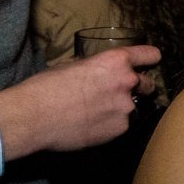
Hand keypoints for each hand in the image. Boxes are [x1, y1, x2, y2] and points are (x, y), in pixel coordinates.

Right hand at [0, 45, 160, 159]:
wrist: (33, 117)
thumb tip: (98, 70)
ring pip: (133, 107)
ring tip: (98, 113)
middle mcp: (127, 82)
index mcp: (116, 61)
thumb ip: (95, 66)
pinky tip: (92, 126)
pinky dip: (111, 125)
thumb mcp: (72, 65)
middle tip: (120, 93)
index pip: (148, 55)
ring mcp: (126, 107)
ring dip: (121, 108)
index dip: (150, 58)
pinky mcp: (120, 129)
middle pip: (147, 83)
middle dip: (138, 88)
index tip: (151, 62)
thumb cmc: (46, 87)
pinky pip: (122, 125)